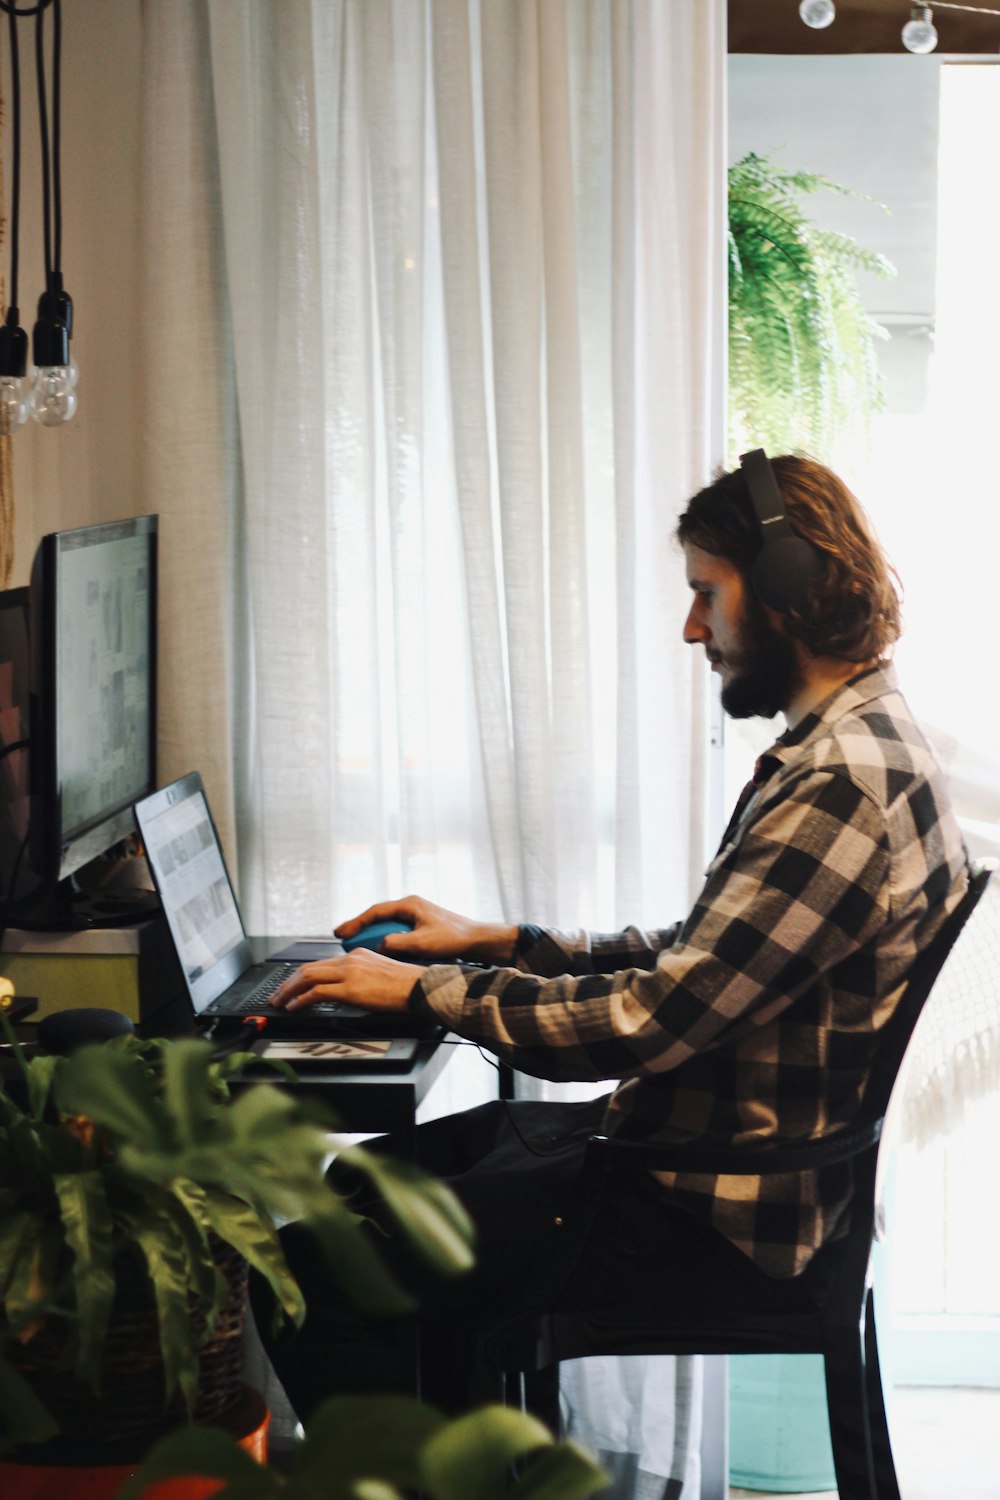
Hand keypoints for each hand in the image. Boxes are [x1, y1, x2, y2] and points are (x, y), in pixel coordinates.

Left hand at [274, 949, 425, 1012]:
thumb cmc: (407, 985)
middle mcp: (349, 960)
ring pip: (307, 977)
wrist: (420, 987)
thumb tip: (348, 991)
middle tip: (277, 995)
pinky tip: (295, 1007)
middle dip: (288, 983)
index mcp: (356, 955)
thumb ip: (361, 977)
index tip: (291, 985)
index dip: (301, 975)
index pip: (320, 963)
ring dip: (289, 991)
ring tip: (280, 1002)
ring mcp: (348, 973)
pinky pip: (317, 993)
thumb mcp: (380, 973)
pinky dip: (301, 1000)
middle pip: (308, 968)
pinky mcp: (350, 988)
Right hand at [336, 895, 517, 964]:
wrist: (477, 940)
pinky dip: (386, 940)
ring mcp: (416, 915)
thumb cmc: (454, 938)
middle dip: (360, 928)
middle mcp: (411, 906)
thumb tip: (379, 947)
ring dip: (373, 935)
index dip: (355, 922)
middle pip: (378, 917)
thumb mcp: (422, 943)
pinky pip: (397, 931)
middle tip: (342, 938)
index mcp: (410, 904)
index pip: (375, 911)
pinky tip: (380, 952)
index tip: (340, 932)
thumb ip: (397, 943)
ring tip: (356, 947)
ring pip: (387, 925)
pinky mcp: (422, 926)